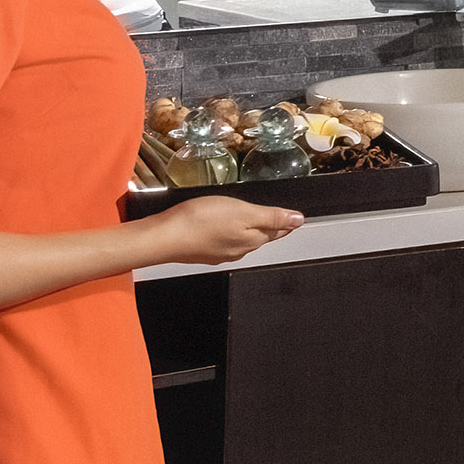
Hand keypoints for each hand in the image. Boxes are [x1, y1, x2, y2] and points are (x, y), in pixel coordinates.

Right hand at [142, 197, 307, 266]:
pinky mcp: (203, 250)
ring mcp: (219, 252)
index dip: (286, 222)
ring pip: (242, 240)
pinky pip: (223, 241)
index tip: (294, 218)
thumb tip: (298, 220)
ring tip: (256, 221)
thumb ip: (272, 217)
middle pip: (261, 237)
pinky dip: (229, 233)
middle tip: (280, 219)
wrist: (165, 237)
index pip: (277, 231)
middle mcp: (238, 250)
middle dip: (271, 228)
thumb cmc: (201, 221)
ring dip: (250, 230)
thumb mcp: (244, 212)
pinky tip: (225, 227)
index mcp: (252, 240)